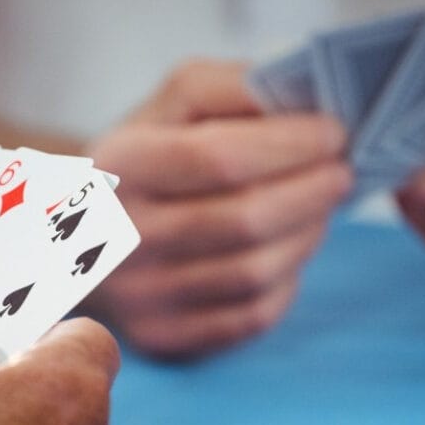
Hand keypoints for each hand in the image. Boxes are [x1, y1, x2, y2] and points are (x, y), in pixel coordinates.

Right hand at [84, 59, 349, 357]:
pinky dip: (288, 281)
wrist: (82, 230)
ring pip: (255, 272)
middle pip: (245, 220)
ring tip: (321, 206)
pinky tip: (290, 250)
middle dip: (312, 192)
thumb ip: (234, 87)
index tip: (335, 133)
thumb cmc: (149, 155)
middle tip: (342, 172)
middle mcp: (121, 237)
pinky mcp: (164, 336)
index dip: (289, 145)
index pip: (218, 157)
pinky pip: (252, 316)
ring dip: (307, 234)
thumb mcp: (173, 104)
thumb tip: (309, 103)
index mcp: (119, 166)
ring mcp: (141, 296)